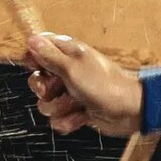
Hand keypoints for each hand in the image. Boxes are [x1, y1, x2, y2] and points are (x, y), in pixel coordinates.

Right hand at [21, 30, 139, 135]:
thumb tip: (30, 39)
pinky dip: (69, 121)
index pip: (38, 48)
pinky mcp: (75, 111)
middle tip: (59, 88)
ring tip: (77, 103)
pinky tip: (82, 117)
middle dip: (44, 90)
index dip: (33, 59)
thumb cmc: (104, 85)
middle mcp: (67, 71)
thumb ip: (49, 55)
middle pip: (36, 79)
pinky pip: (57, 119)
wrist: (130, 111)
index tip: (37, 67)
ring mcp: (71, 92)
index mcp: (67, 53)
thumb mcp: (73, 68)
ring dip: (60, 107)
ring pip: (45, 104)